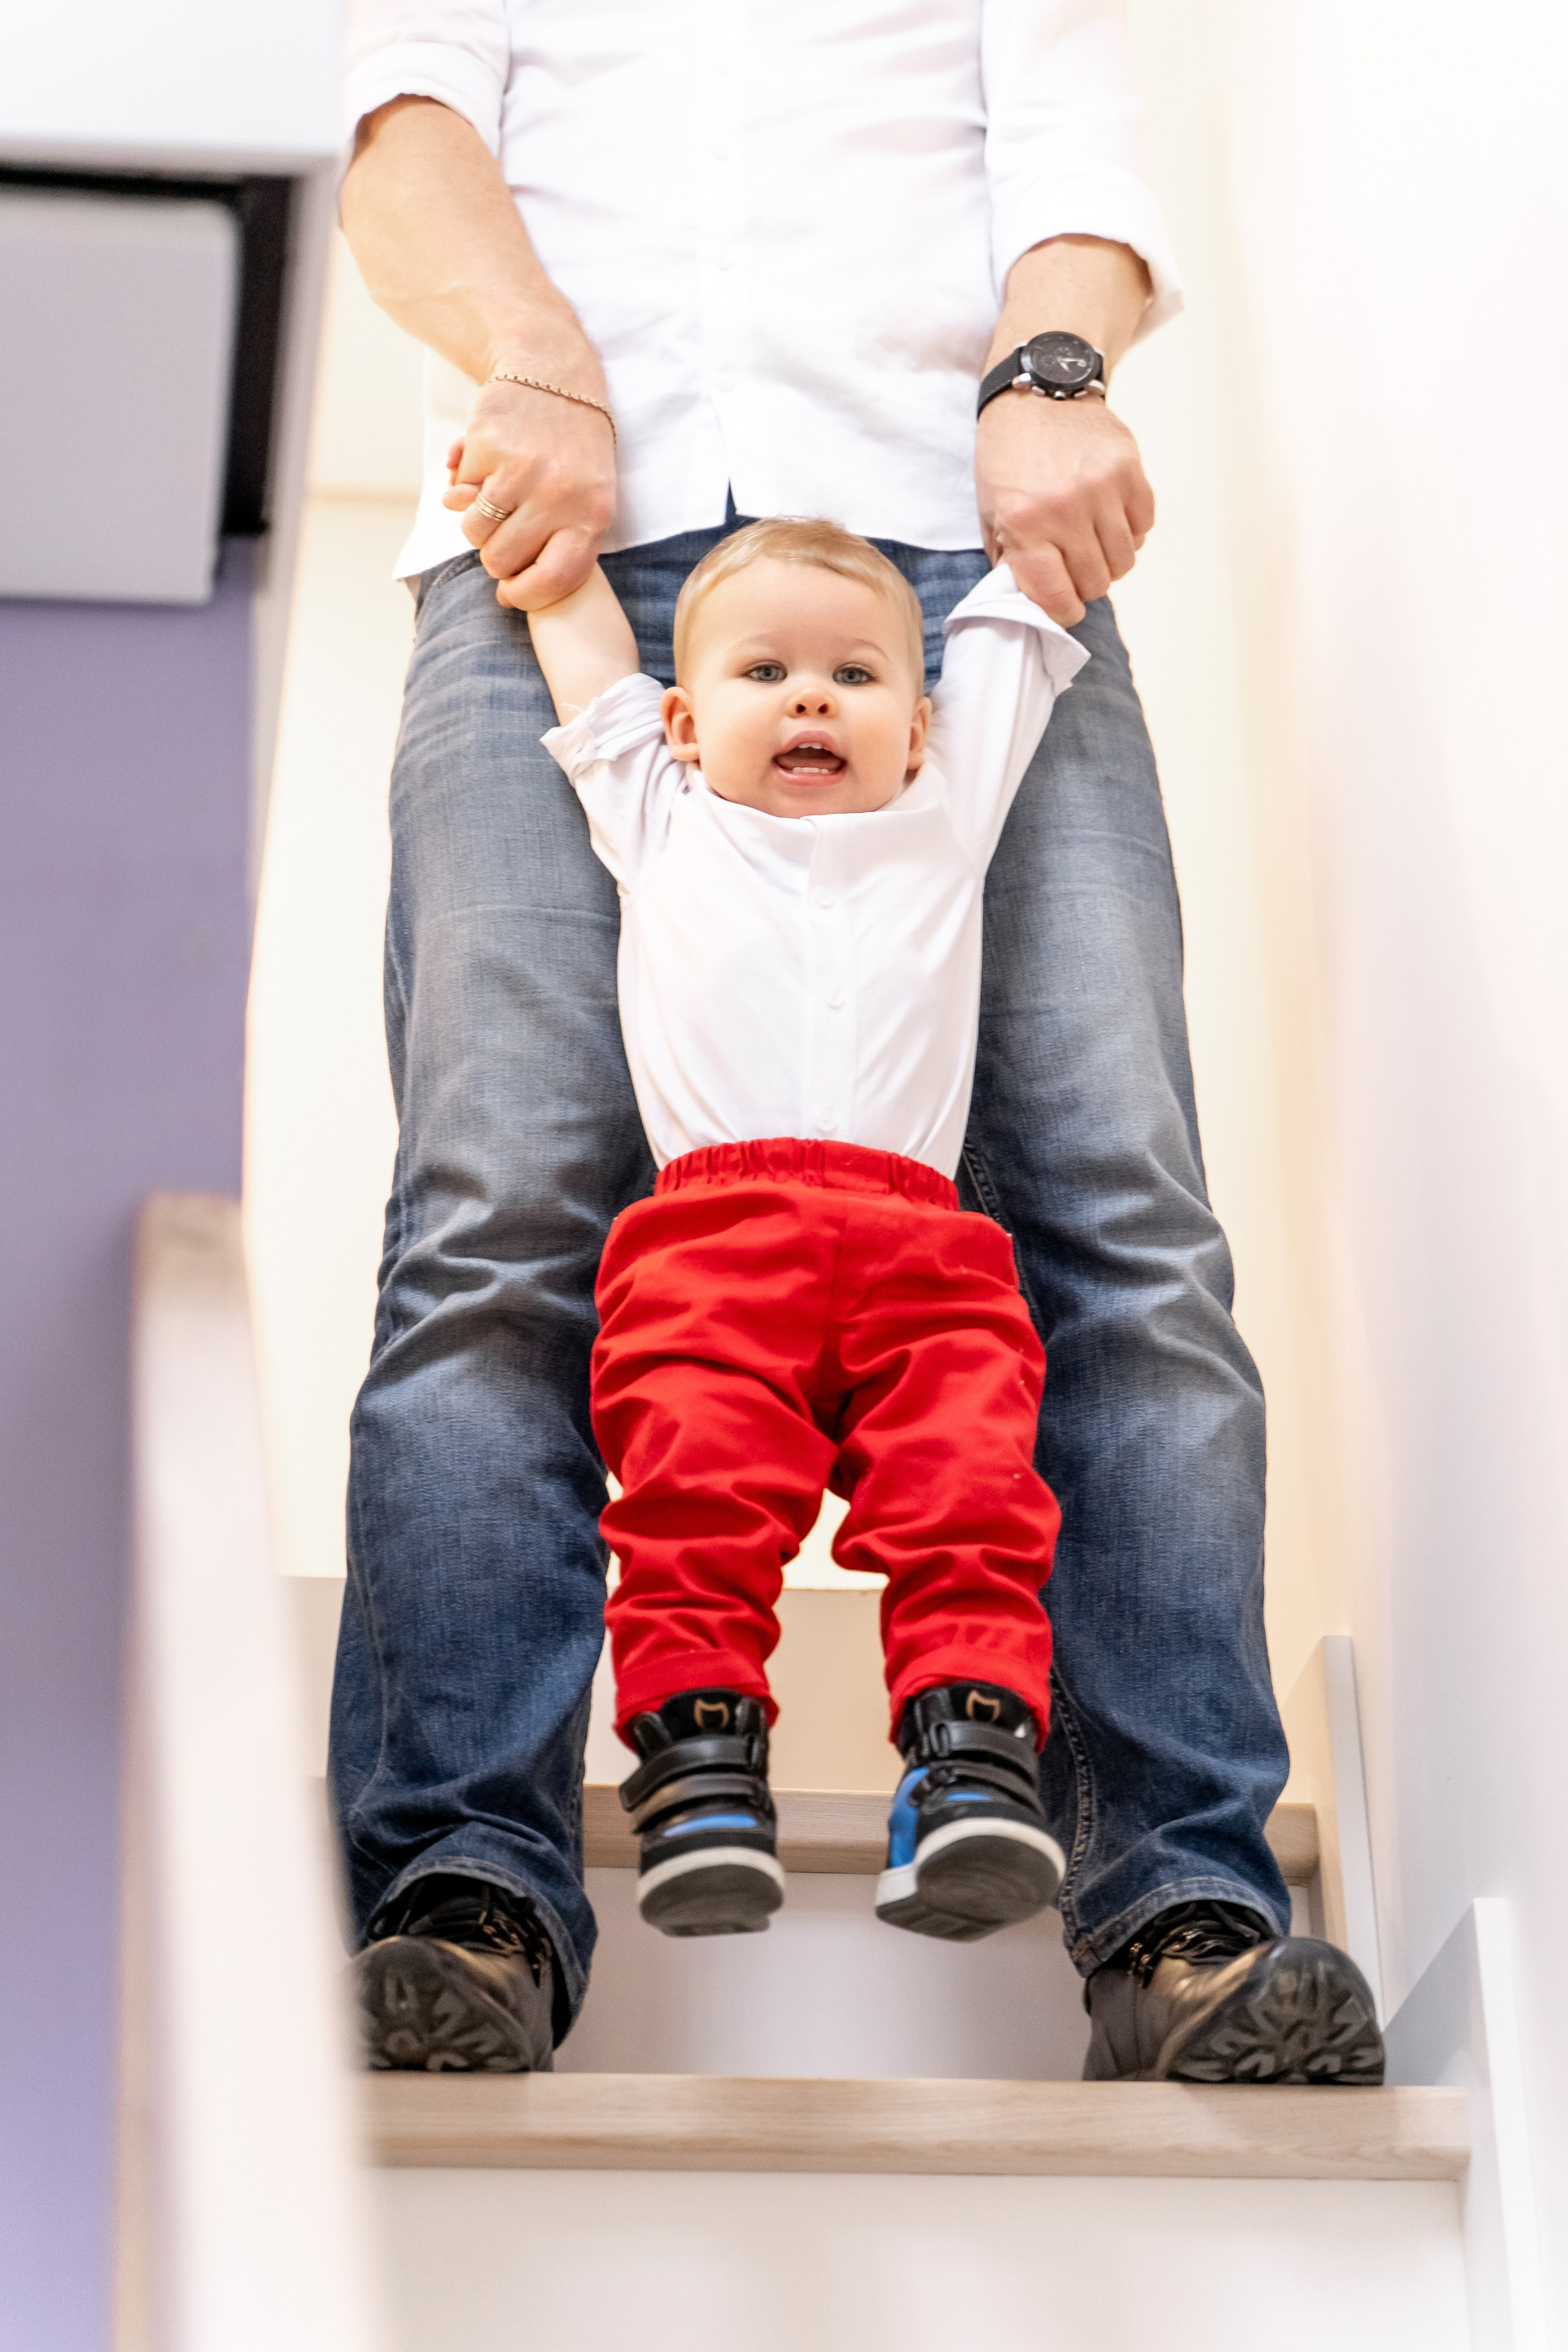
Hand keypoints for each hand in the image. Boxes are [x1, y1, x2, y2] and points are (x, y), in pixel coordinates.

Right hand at [443, 370, 615, 611]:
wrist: (551, 369)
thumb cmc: (571, 446)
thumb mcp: (585, 495)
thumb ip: (554, 542)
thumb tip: (503, 586)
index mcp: (592, 514)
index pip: (554, 580)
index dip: (525, 595)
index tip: (510, 591)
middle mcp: (560, 496)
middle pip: (502, 560)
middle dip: (494, 553)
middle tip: (503, 529)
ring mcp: (522, 471)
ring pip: (474, 531)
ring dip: (475, 519)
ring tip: (494, 495)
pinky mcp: (488, 447)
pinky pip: (459, 492)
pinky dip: (463, 483)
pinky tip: (484, 462)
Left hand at [975, 391, 1154, 627]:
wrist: (1039, 391)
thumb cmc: (1008, 456)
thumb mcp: (991, 511)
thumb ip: (1011, 561)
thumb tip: (1035, 604)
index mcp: (1024, 524)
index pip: (1057, 598)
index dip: (1063, 612)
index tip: (1065, 607)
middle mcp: (1065, 509)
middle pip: (1096, 583)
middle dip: (1085, 584)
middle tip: (1074, 566)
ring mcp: (1101, 489)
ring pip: (1123, 561)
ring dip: (1110, 560)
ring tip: (1092, 541)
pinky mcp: (1129, 471)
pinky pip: (1143, 527)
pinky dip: (1130, 532)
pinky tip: (1110, 517)